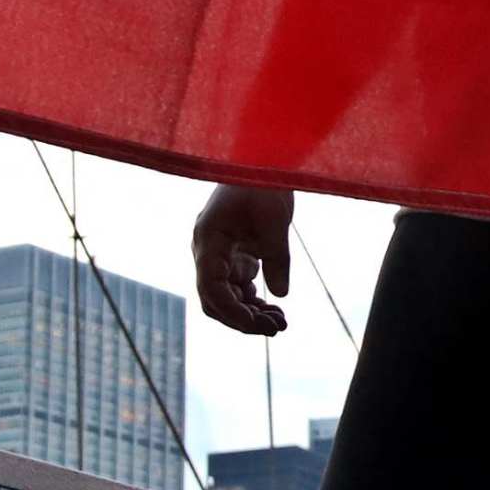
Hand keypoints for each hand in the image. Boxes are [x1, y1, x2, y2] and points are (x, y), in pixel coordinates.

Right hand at [192, 183, 293, 336]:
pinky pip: (238, 289)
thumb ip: (277, 257)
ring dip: (250, 314)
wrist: (261, 161)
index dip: (231, 312)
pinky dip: (253, 302)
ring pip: (227, 298)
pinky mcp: (234, 256)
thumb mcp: (275, 219)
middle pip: (215, 300)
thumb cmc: (264, 183)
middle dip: (242, 319)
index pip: (211, 288)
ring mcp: (219, 256)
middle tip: (276, 328)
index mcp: (208, 240)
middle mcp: (208, 252)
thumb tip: (281, 295)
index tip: (257, 325)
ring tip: (280, 323)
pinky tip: (275, 311)